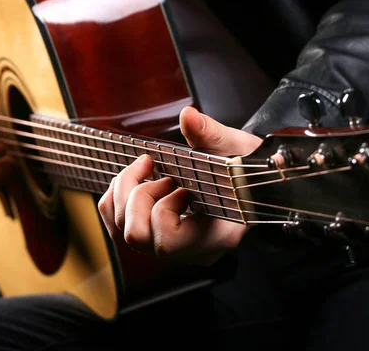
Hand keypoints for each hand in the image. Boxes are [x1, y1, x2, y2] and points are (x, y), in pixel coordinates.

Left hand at [98, 106, 261, 265]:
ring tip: (148, 170)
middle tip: (160, 174)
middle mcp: (191, 250)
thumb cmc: (249, 170)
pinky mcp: (157, 238)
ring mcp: (173, 248)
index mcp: (216, 236)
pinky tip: (137, 177)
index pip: (168, 240)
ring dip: (124, 193)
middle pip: (137, 237)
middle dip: (138, 196)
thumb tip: (189, 117)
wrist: (251, 183)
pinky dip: (116, 197)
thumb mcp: (238, 149)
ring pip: (121, 233)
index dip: (163, 207)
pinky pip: (116, 227)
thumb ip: (212, 135)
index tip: (180, 184)